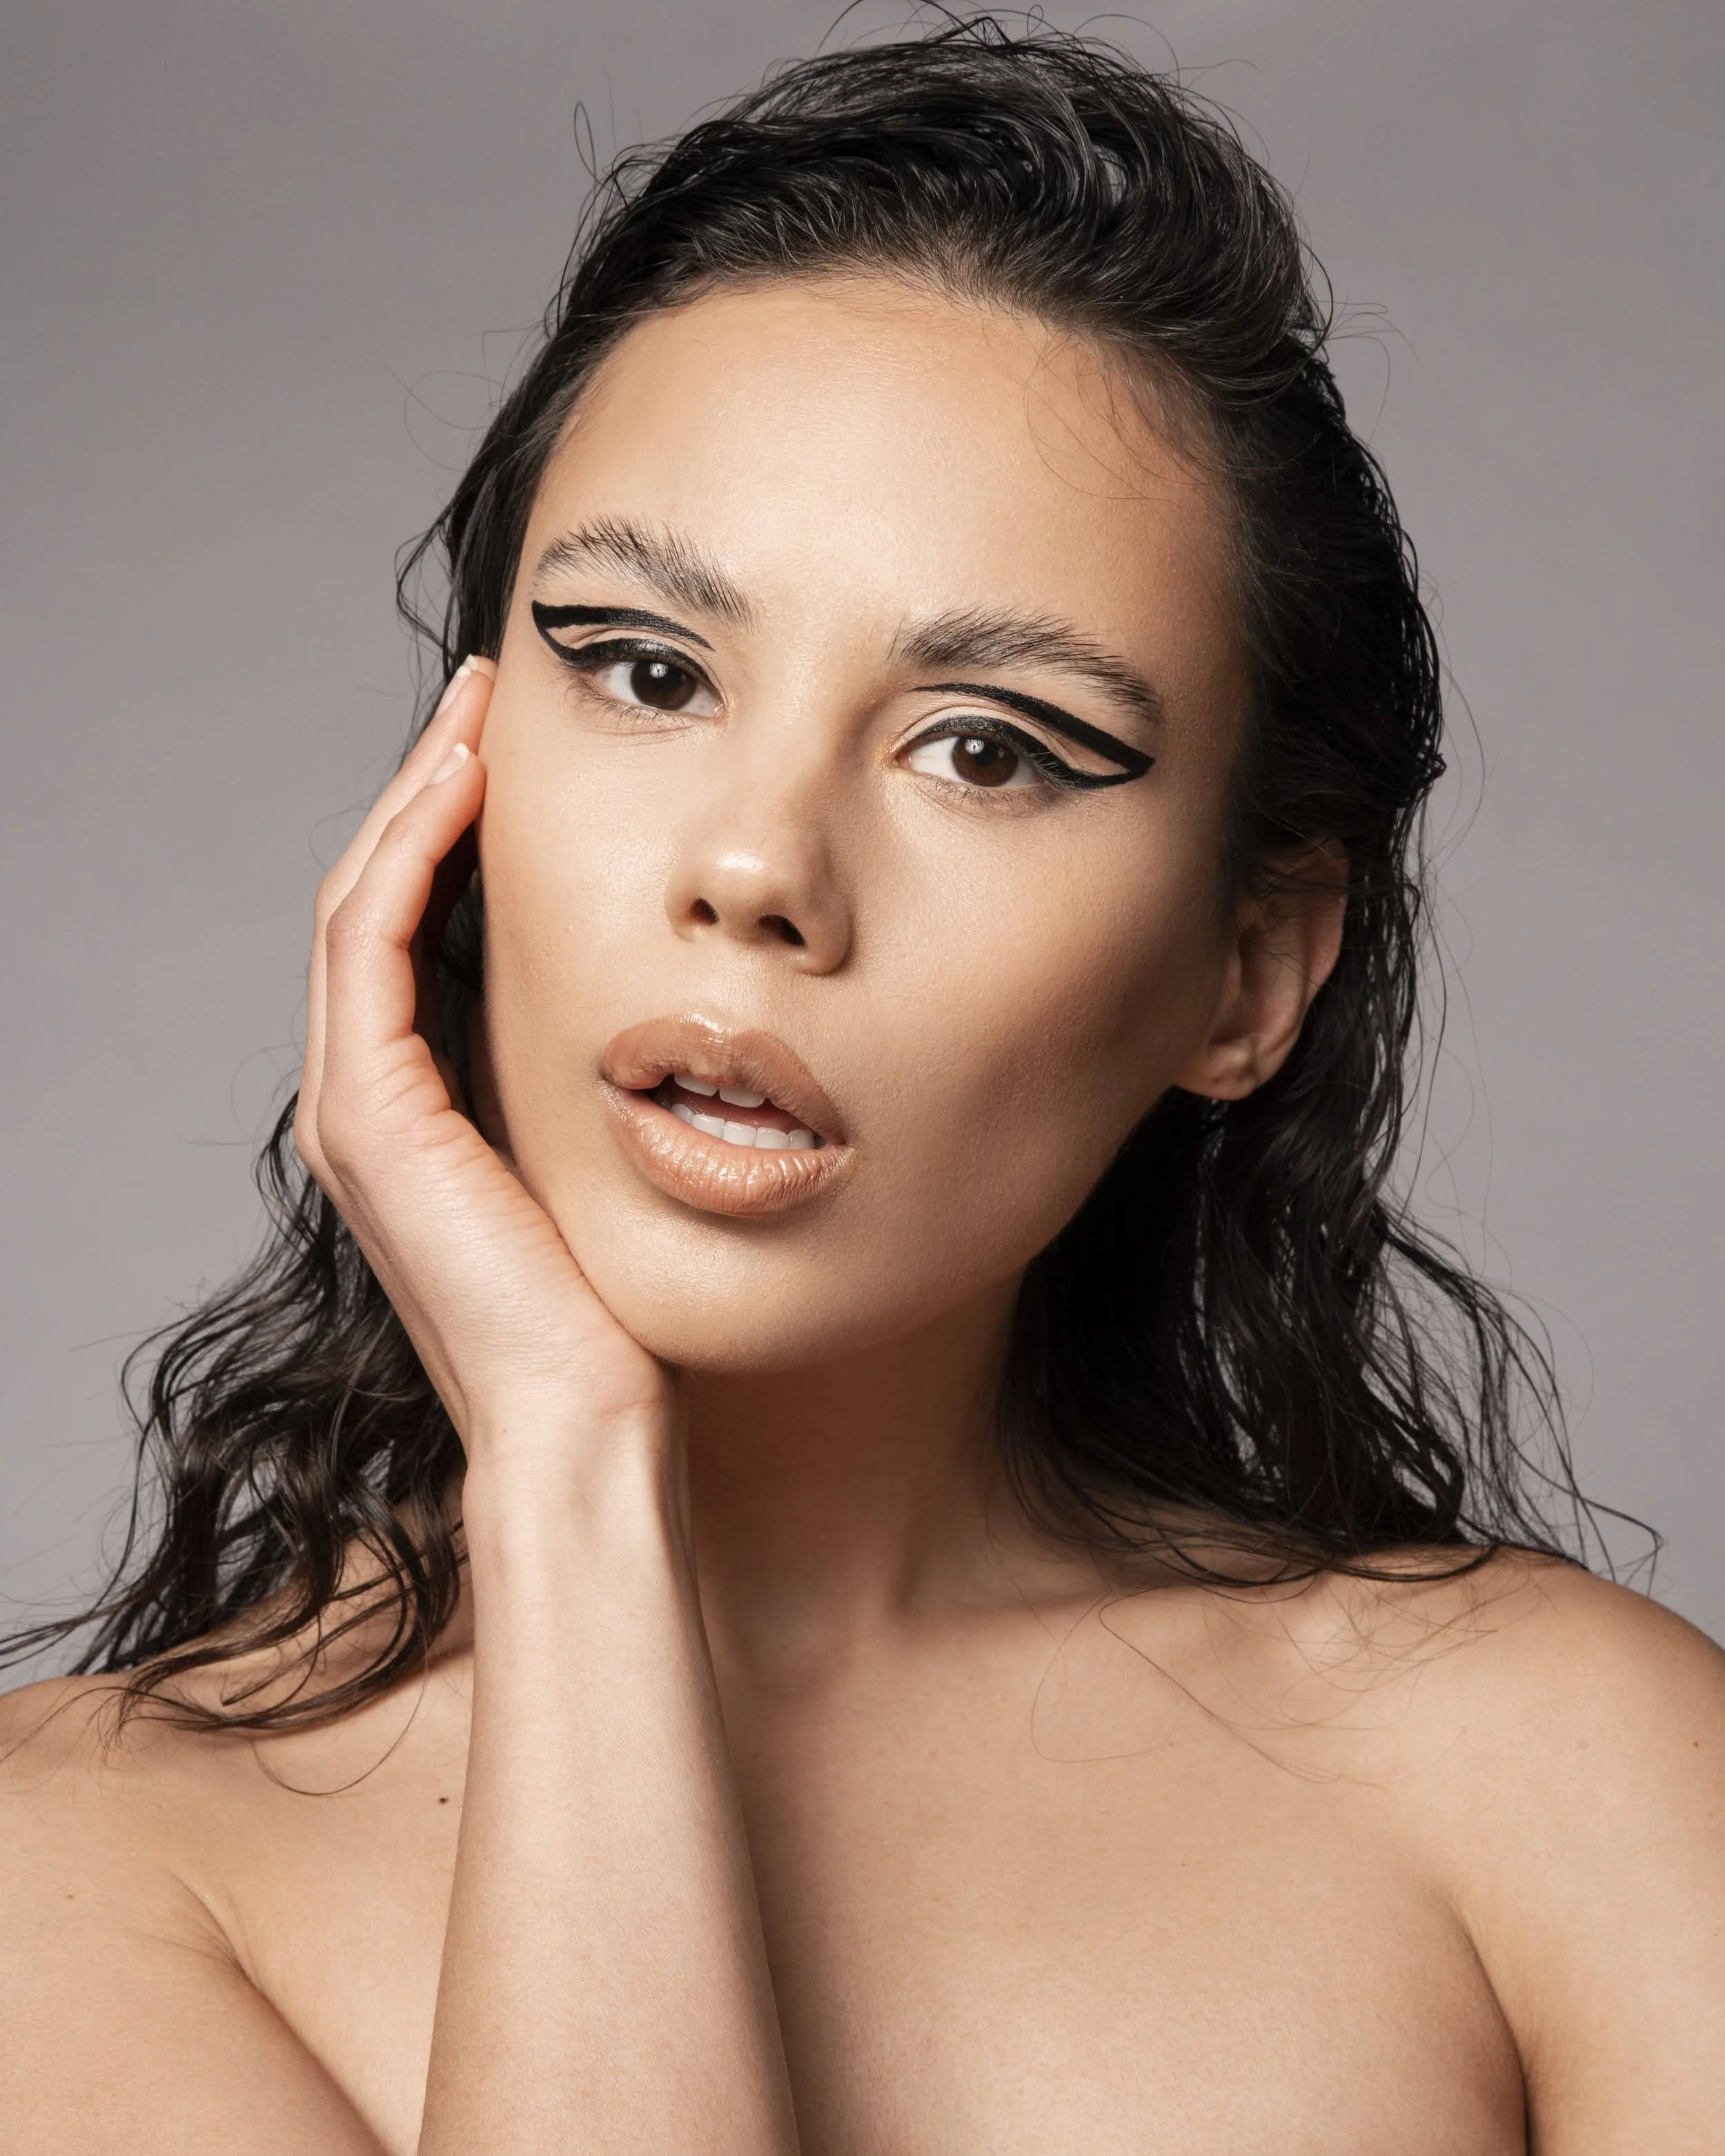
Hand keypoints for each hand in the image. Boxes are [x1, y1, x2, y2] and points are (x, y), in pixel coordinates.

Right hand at [295, 660, 672, 1494]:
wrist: (585, 1413)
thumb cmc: (608, 1307)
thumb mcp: (595, 1160)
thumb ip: (581, 1083)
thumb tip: (654, 1006)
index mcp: (409, 1108)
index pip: (409, 931)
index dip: (446, 833)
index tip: (507, 753)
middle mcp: (362, 1099)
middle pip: (372, 899)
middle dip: (424, 792)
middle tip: (482, 701)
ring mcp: (353, 1107)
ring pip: (360, 904)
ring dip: (414, 800)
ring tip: (473, 717)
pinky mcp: (370, 1115)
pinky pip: (372, 945)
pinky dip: (410, 856)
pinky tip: (463, 788)